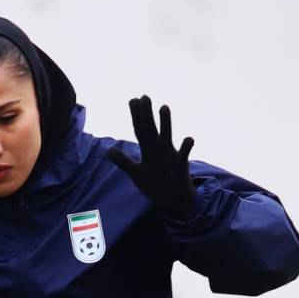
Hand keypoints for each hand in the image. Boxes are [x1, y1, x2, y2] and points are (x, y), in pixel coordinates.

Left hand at [105, 95, 196, 219]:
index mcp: (148, 151)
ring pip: (166, 138)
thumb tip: (108, 151)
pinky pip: (183, 157)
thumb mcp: (136, 174)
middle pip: (151, 130)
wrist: (174, 201)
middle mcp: (159, 150)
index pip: (140, 131)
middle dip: (147, 115)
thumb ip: (124, 162)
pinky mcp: (180, 168)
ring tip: (164, 107)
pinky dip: (185, 148)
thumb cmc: (155, 185)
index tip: (133, 100)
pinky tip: (189, 139)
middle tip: (144, 97)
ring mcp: (170, 157)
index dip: (136, 117)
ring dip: (165, 124)